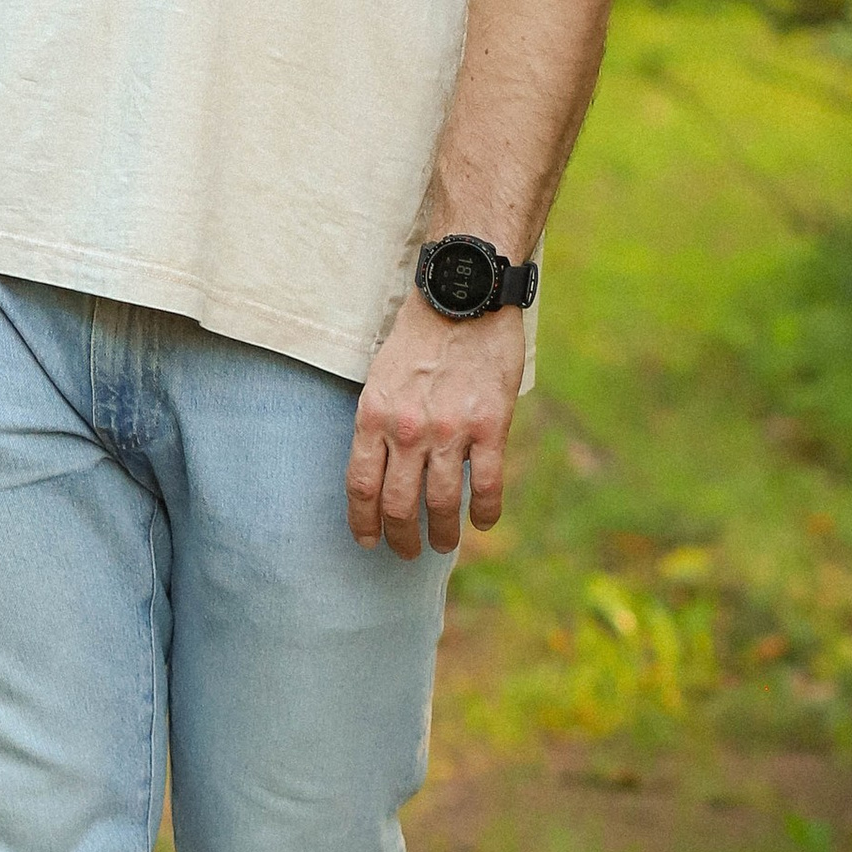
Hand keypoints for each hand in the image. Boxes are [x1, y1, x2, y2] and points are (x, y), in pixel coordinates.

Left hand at [346, 293, 522, 556]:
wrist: (464, 298)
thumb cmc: (419, 336)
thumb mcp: (380, 376)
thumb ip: (379, 420)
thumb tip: (381, 465)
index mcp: (373, 415)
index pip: (361, 485)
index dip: (363, 522)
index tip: (369, 541)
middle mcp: (406, 429)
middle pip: (398, 503)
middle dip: (401, 537)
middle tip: (408, 552)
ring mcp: (449, 430)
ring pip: (441, 502)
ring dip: (442, 533)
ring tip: (444, 545)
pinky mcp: (490, 426)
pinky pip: (487, 484)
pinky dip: (486, 511)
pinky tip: (485, 522)